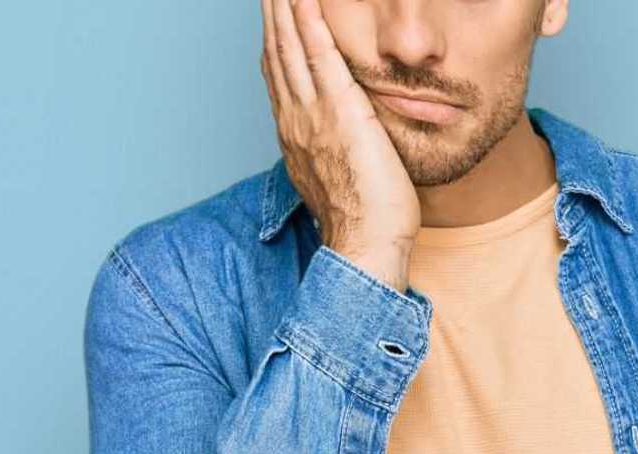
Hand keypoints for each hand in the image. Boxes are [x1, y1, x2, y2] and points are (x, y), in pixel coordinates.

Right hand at [261, 0, 417, 291]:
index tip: (273, 16)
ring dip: (285, 9)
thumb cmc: (362, 221)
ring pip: (291, 47)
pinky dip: (311, 24)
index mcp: (296, 134)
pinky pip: (321, 57)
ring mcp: (313, 115)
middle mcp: (295, 120)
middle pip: (277, 53)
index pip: (280, 75)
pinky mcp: (341, 112)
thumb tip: (341, 141)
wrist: (364, 245)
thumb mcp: (338, 177)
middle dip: (272, 14)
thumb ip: (333, 150)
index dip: (275, 41)